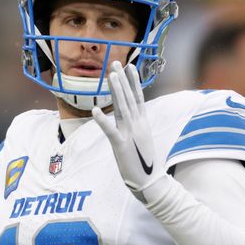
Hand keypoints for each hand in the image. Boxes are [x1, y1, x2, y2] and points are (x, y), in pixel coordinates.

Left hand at [92, 61, 162, 199]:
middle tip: (115, 63)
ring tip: (110, 75)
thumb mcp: (142, 140)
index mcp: (142, 123)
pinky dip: (102, 120)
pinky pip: (110, 131)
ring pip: (122, 108)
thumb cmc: (144, 162)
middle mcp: (137, 125)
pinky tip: (94, 109)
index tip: (129, 67)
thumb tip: (134, 116)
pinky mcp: (121, 146)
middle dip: (121, 80)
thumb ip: (137, 126)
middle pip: (129, 98)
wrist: (150, 182)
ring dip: (116, 91)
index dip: (133, 82)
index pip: (138, 98)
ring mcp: (130, 134)